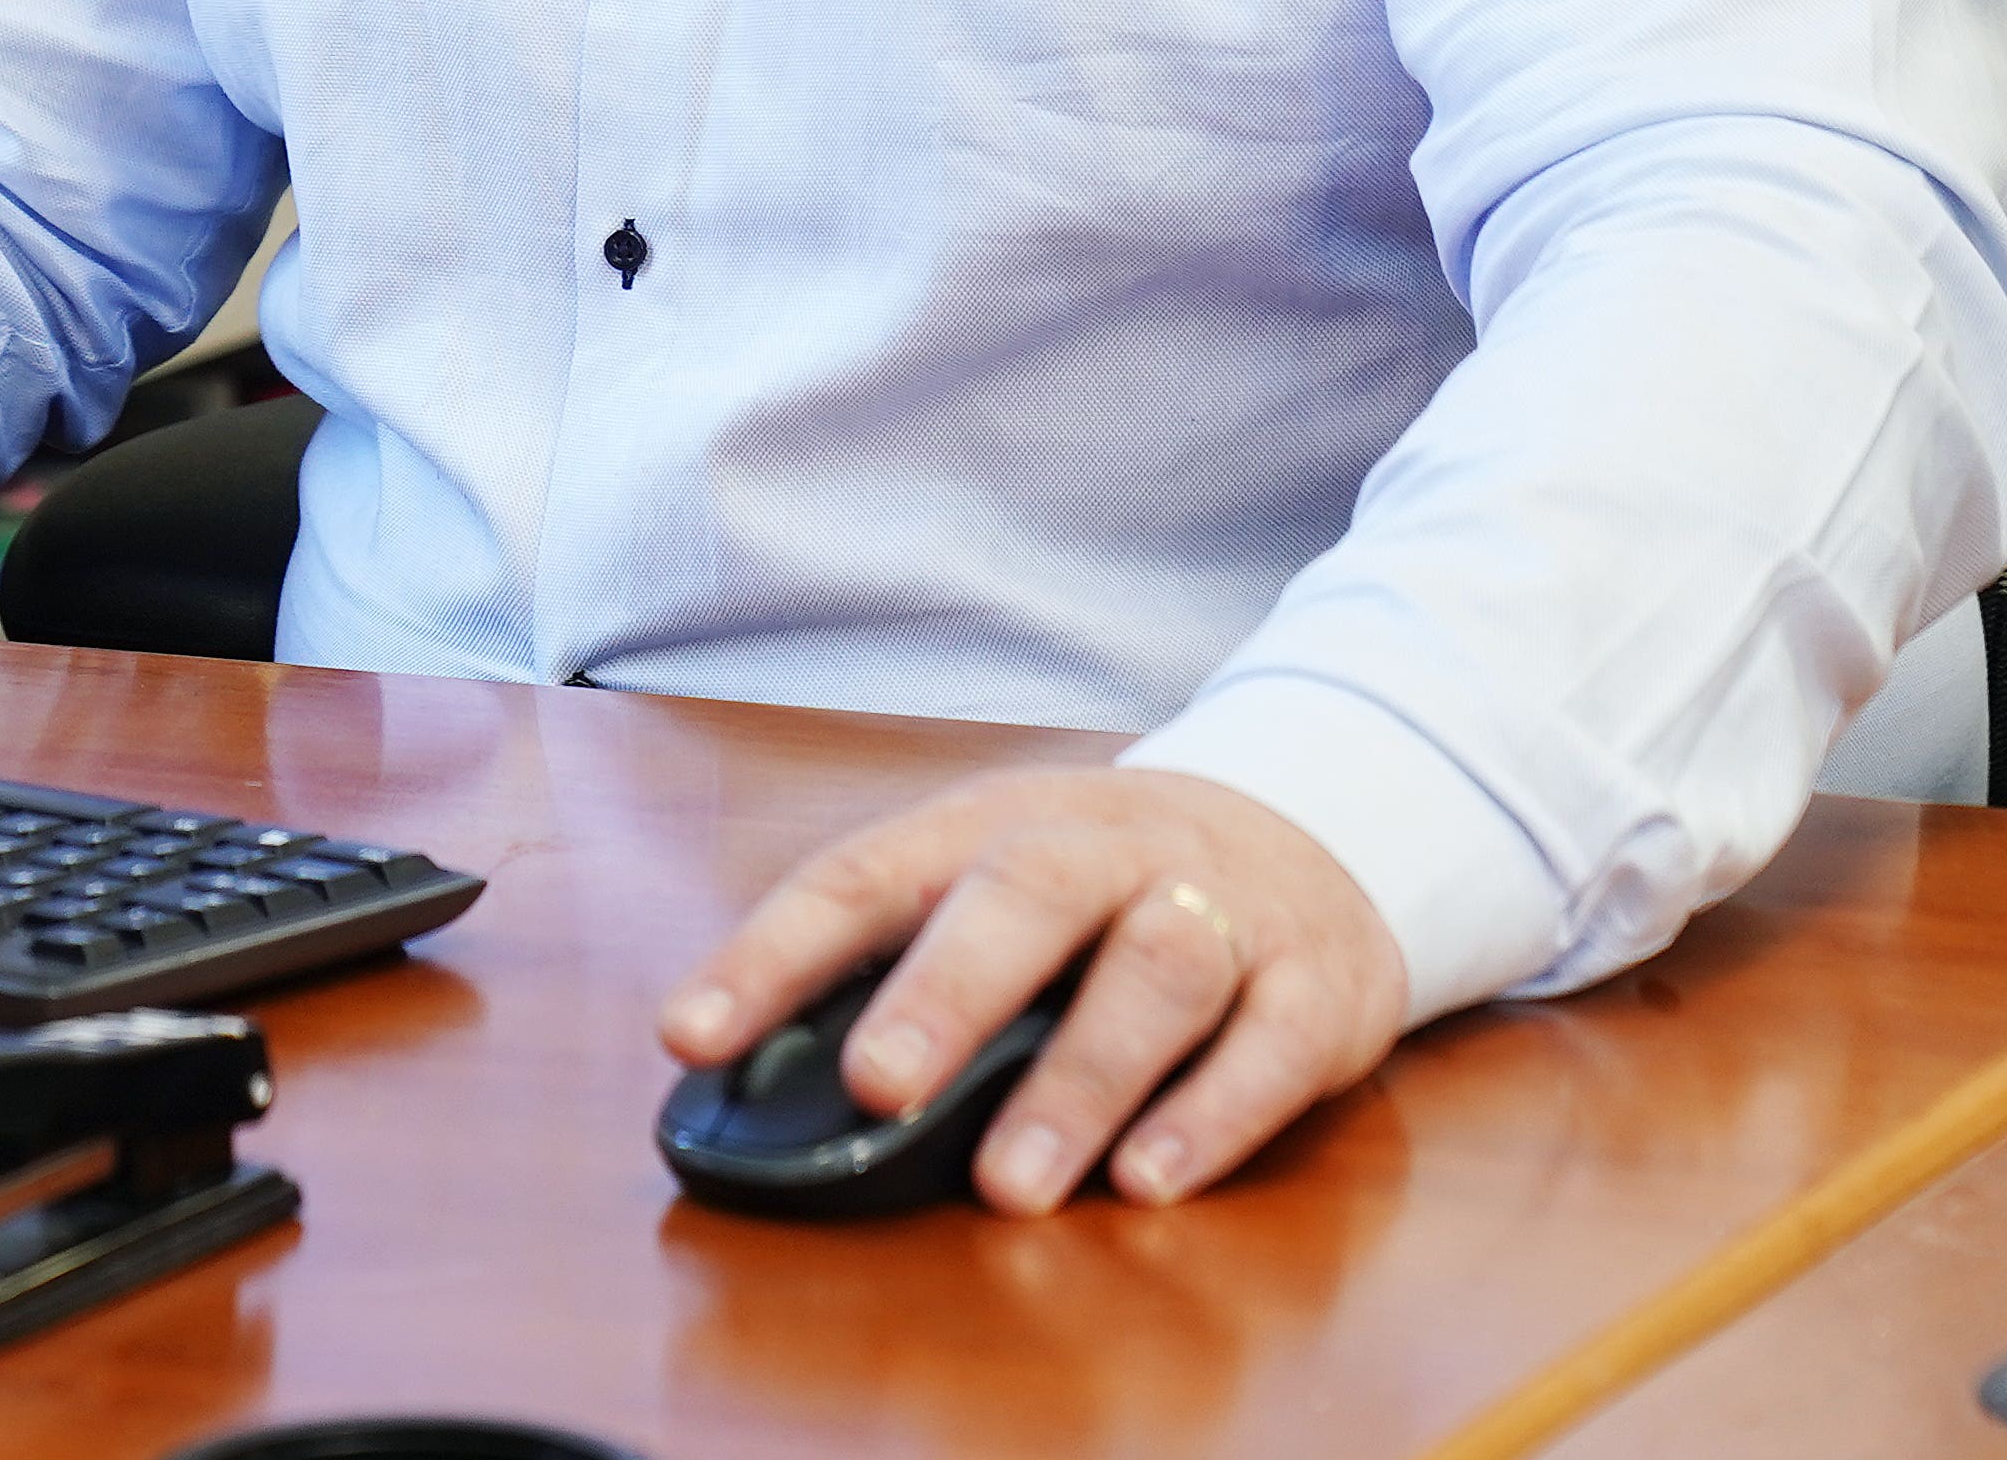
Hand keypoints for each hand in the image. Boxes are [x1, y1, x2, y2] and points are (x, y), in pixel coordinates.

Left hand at [659, 769, 1409, 1212]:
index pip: (865, 874)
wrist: (1318, 829)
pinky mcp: (1315, 986)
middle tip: (876, 1085)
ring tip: (1011, 1183)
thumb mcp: (1003, 885)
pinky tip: (1149, 1180)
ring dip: (1078, 1082)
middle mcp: (1108, 850)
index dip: (771, 954)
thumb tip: (761, 1085)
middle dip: (946, 992)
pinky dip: (1210, 1115)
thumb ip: (902, 964)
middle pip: (1025, 898)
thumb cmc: (1111, 886)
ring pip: (1153, 975)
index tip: (688, 1035)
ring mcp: (1221, 910)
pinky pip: (1269, 1044)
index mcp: (996, 823)